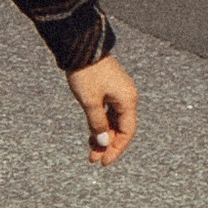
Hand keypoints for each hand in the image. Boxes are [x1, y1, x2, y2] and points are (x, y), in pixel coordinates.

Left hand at [65, 51, 138, 165]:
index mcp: (127, 100)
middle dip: (107, 144)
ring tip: (90, 148)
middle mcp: (127, 96)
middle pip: (120, 128)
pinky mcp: (109, 87)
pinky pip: (109, 111)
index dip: (116, 149)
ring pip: (113, 120)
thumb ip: (97, 124)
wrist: (80, 45)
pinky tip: (91, 131)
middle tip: (93, 158)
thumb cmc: (86, 72)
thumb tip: (103, 143)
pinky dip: (100, 122)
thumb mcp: (90, 101)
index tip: (104, 161)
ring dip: (103, 134)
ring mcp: (118, 91)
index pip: (127, 132)